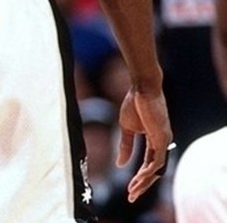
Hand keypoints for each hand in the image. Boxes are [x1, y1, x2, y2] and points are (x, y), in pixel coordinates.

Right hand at [116, 88, 172, 202]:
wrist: (141, 87)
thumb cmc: (134, 103)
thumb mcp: (126, 128)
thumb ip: (125, 146)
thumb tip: (120, 164)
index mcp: (154, 141)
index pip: (149, 164)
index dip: (139, 177)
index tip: (128, 188)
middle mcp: (162, 143)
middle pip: (154, 171)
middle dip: (142, 185)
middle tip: (131, 197)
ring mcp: (164, 141)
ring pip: (157, 169)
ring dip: (144, 182)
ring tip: (132, 191)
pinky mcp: (162, 138)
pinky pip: (158, 161)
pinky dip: (149, 171)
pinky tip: (140, 177)